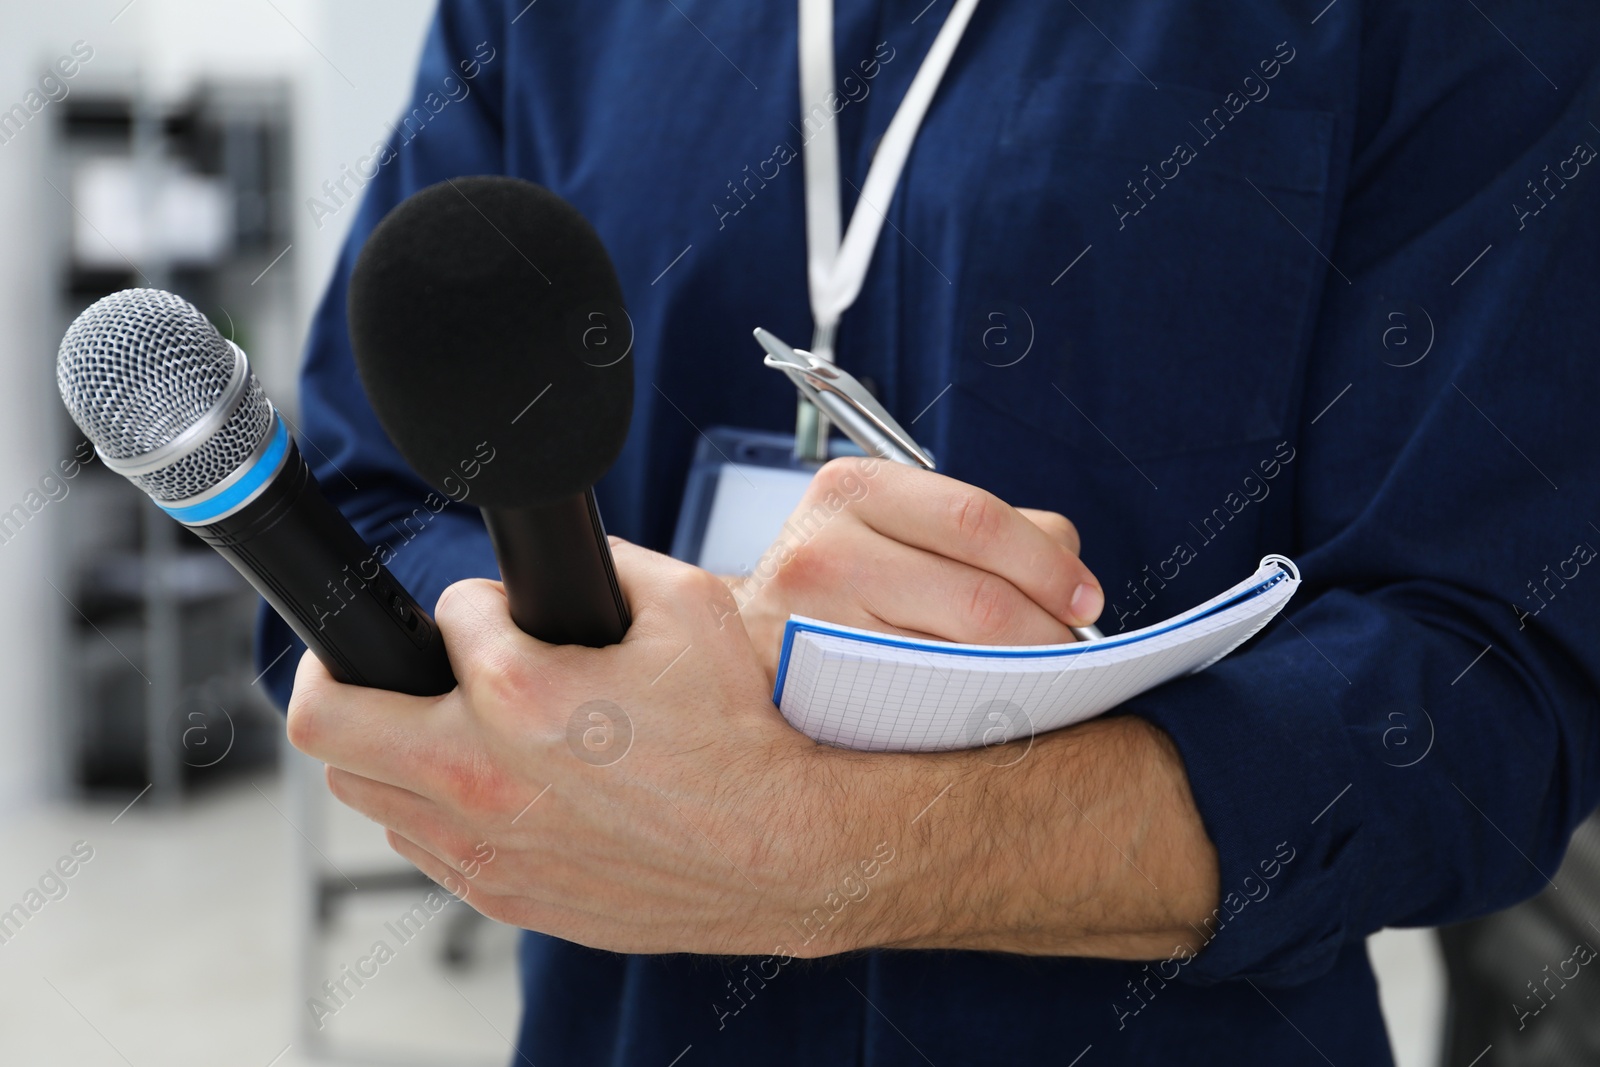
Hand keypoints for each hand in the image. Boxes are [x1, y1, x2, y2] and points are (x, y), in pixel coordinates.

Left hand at [286, 539, 874, 955]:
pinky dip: (430, 806)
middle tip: (369, 656)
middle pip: (329, 719)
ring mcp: (484, 847)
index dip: (477, 603)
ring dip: (388, 744)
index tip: (503, 614)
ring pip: (361, 788)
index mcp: (522, 697)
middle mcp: (482, 779)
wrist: (783, 850)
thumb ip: (607, 565)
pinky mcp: (501, 894)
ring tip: (438, 723)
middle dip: (343, 671)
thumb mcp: (690, 607)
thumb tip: (563, 562)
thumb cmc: (744, 739)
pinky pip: (417, 843)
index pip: (446, 615)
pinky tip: (485, 785)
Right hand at [725, 457, 1103, 683]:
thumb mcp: (896, 527)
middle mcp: (825, 547)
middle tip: (1072, 653)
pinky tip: (985, 704)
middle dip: (1045, 633)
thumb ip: (984, 534)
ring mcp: (813, 622)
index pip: (977, 520)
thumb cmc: (842, 581)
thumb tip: (1070, 567)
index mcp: (856, 488)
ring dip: (1016, 676)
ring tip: (1039, 680)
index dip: (1048, 565)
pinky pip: (921, 704)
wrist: (745, 640)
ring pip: (957, 659)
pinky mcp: (812, 685)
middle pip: (978, 598)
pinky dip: (969, 707)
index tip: (1087, 602)